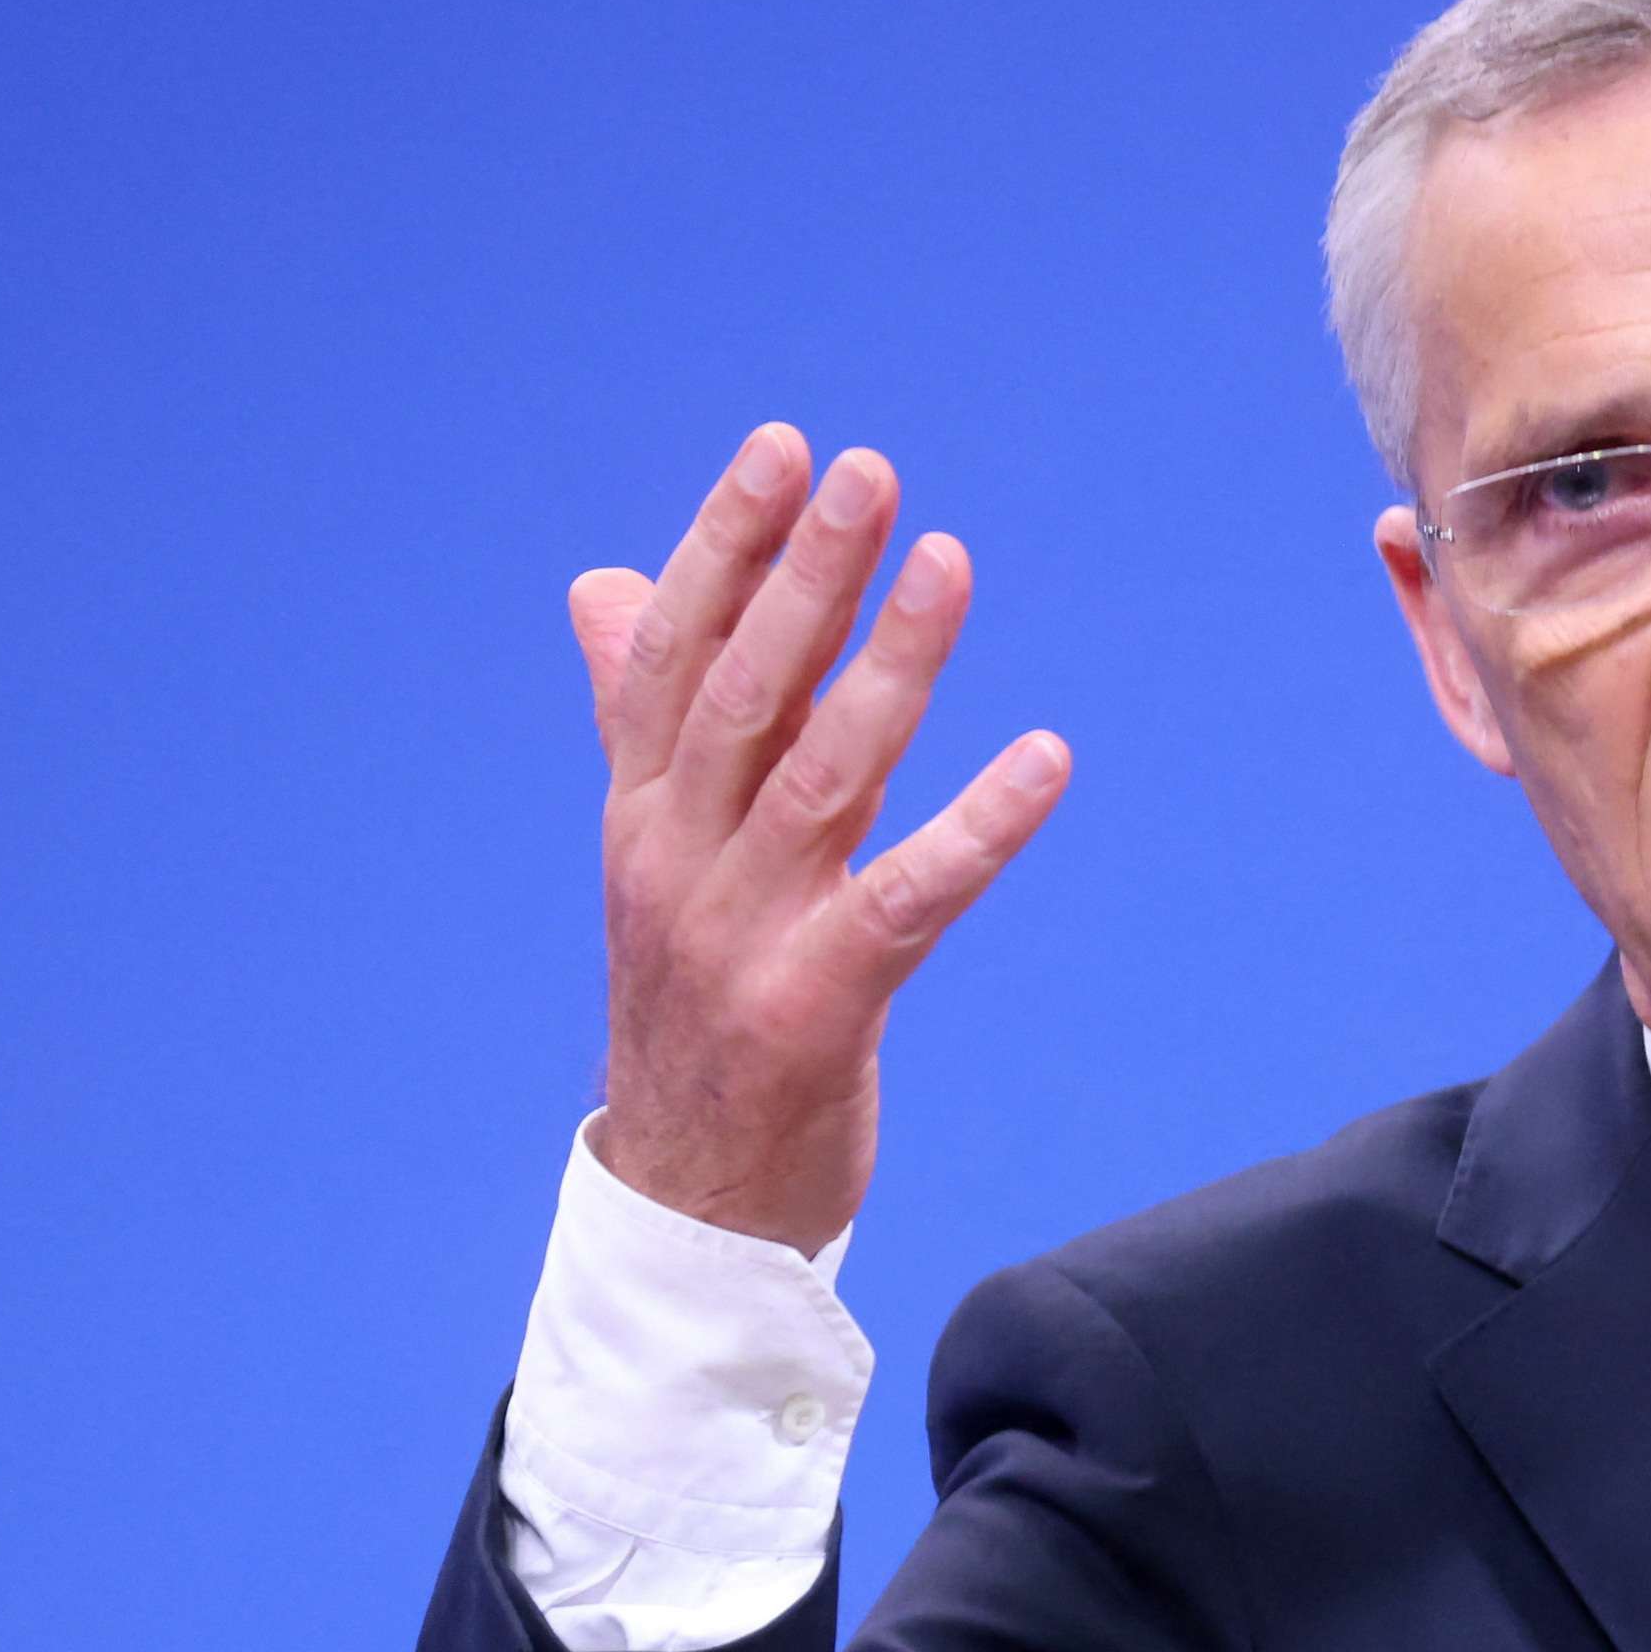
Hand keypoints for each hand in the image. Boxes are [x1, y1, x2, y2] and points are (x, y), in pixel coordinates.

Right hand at [570, 425, 1072, 1252]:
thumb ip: (645, 719)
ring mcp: (742, 935)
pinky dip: (980, 827)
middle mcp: (677, 860)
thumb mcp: (660, 857)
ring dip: (891, 666)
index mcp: (642, 815)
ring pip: (821, 775)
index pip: (673, 653)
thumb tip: (605, 580)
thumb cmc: (695, 1010)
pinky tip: (1045, 759)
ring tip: (950, 564)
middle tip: (868, 472)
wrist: (687, 1201)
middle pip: (743, 692)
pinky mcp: (817, 1007)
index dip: (725, 547)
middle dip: (805, 576)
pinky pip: (909, 899)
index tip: (781, 450)